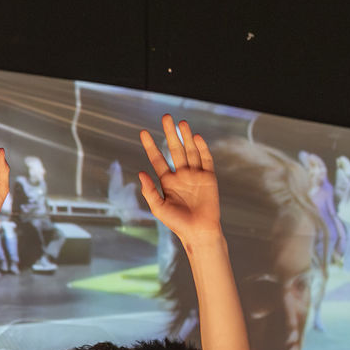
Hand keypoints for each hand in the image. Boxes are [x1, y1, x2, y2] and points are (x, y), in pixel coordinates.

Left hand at [137, 115, 221, 246]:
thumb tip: (140, 172)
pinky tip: (196, 137)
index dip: (150, 146)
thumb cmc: (178, 223)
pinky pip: (206, 160)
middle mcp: (181, 175)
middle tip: (166, 117)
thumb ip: (149, 191)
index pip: (157, 159)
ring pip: (190, 151)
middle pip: (175, 149)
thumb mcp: (158, 208)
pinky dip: (202, 148)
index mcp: (168, 181)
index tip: (143, 132)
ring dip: (186, 137)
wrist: (199, 232)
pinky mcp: (209, 178)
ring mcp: (196, 175)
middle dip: (170, 134)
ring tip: (181, 123)